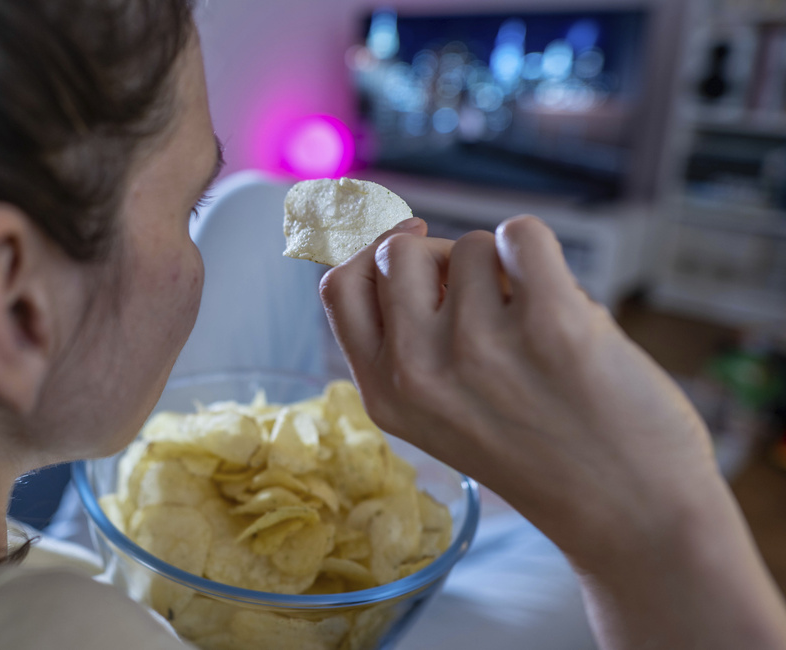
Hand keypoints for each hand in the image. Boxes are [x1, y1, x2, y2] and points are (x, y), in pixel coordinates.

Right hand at [319, 216, 718, 565]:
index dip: (371, 248)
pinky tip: (562, 302)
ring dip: (506, 271)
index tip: (409, 238)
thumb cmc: (539, 453)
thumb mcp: (441, 415)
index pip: (341, 287)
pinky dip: (543, 254)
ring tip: (536, 329)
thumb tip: (412, 237)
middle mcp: (418, 372)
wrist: (630, 515)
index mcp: (385, 395)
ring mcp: (480, 347)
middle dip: (442, 255)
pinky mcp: (551, 323)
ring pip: (471, 245)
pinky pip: (522, 235)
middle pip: (398, 252)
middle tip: (485, 294)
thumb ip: (410, 341)